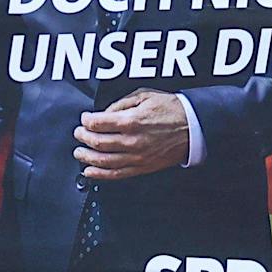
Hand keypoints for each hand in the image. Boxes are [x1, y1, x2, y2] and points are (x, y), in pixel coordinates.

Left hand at [74, 89, 189, 180]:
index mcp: (132, 121)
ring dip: (87, 157)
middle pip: (98, 142)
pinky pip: (116, 174)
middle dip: (83, 137)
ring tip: (79, 152)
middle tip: (78, 133)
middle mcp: (132, 141)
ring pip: (103, 161)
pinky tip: (89, 172)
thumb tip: (104, 114)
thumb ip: (121, 104)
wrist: (193, 127)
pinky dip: (100, 175)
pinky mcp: (142, 167)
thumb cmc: (172, 110)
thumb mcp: (144, 96)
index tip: (84, 118)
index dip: (86, 120)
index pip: (98, 123)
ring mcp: (137, 157)